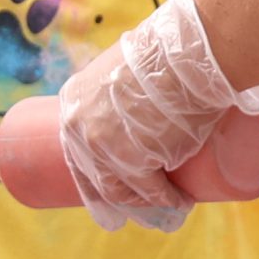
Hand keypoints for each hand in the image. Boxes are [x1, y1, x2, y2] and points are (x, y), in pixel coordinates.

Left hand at [56, 0, 258, 232]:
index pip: (75, 148)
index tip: (106, 183)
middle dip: (113, 196)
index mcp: (72, 103)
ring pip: (121, 188)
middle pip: (95, 175)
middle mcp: (79, 130)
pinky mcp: (134, 165)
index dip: (92, 169)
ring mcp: (104, 150)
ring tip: (166, 204)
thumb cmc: (165, 49)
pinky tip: (178, 204)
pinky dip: (166, 201)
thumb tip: (145, 92)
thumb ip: (126, 86)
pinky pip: (151, 191)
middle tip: (129, 209)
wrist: (186, 51)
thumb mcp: (127, 66)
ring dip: (143, 202)